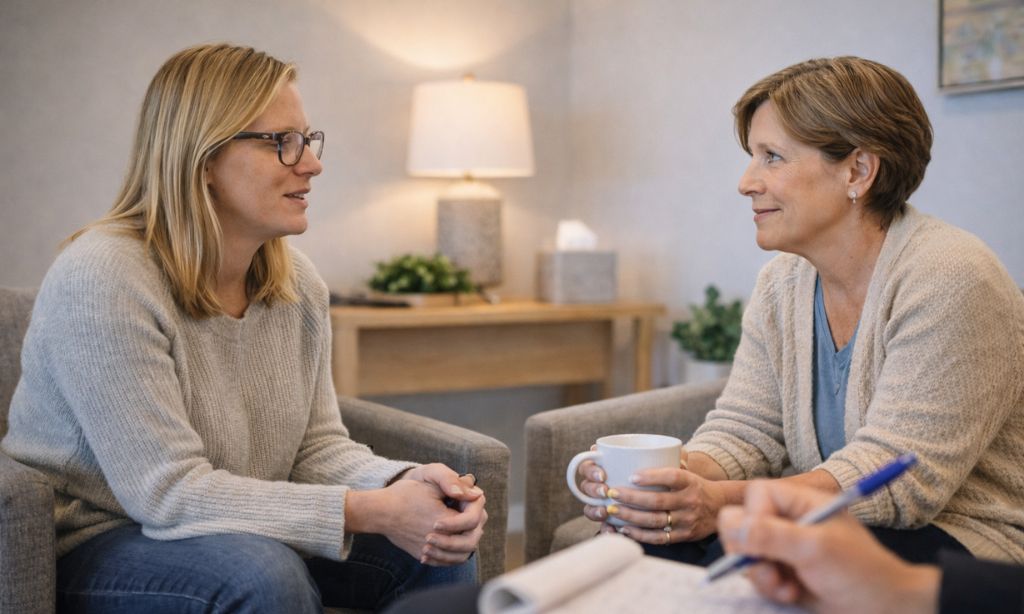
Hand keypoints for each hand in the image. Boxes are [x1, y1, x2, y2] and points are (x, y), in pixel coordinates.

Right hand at [347, 464, 485, 565]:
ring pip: (460, 556)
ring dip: (466, 543)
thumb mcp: (432, 486)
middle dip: (474, 526)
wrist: (380, 511)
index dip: (474, 506)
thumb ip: (456, 489)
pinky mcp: (422, 555)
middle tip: (470, 514)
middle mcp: (439, 539)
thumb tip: (476, 492)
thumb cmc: (404, 496)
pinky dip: (452, 554)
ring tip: (464, 531)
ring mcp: (430, 550)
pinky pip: (444, 561)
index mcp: (445, 520)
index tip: (468, 498)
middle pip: (471, 540)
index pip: (473, 519)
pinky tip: (450, 543)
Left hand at [588, 467, 724, 543]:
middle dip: (631, 498)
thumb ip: (668, 463)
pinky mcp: (684, 536)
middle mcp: (689, 501)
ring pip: (655, 520)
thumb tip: (638, 450)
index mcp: (690, 482)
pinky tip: (625, 528)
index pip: (672, 476)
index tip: (632, 476)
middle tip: (612, 493)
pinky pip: (659, 537)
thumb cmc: (694, 486)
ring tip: (613, 510)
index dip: (652, 476)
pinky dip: (640, 534)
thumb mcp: (688, 472)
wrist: (719, 507)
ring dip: (631, 516)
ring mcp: (687, 520)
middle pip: (657, 501)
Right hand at [717, 480, 938, 613]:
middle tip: (771, 571)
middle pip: (744, 524)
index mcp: (802, 503)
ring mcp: (785, 549)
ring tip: (786, 588)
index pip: (758, 495)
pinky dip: (768, 588)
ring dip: (761, 575)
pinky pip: (757, 576)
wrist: (886, 611)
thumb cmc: (860, 573)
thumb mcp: (816, 550)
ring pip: (746, 554)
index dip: (753, 516)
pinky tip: (790, 595)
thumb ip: (771, 536)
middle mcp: (790, 522)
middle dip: (752, 552)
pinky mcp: (784, 574)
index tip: (761, 543)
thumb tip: (730, 524)